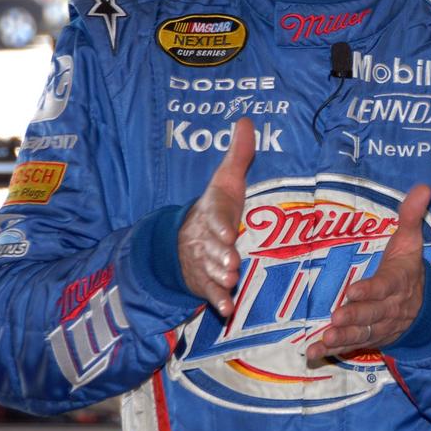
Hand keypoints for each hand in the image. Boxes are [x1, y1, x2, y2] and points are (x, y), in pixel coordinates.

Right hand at [177, 118, 254, 317]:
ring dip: (219, 278)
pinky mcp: (204, 281)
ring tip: (230, 282)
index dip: (220, 227)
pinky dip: (217, 301)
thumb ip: (239, 154)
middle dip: (220, 256)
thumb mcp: (226, 180)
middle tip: (231, 263)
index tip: (228, 233)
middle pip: (212, 249)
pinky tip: (226, 310)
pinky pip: (209, 293)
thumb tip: (246, 120)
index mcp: (212, 214)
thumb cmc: (215, 207)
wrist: (184, 237)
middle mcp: (205, 240)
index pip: (216, 219)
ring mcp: (203, 262)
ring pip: (210, 271)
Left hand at [306, 184, 430, 364]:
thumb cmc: (407, 268)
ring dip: (344, 338)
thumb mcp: (411, 241)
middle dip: (355, 317)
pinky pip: (351, 347)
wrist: (425, 308)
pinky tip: (314, 353)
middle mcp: (390, 307)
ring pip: (362, 333)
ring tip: (325, 339)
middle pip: (373, 314)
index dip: (370, 290)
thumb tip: (422, 187)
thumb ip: (412, 216)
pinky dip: (333, 352)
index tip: (352, 290)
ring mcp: (380, 326)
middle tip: (336, 318)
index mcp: (398, 282)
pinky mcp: (369, 338)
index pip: (385, 286)